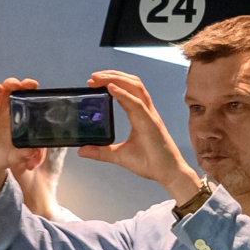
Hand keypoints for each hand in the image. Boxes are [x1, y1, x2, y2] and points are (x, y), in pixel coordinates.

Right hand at [0, 80, 45, 212]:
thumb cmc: (2, 156)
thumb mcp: (13, 158)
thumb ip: (22, 155)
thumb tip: (30, 151)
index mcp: (22, 119)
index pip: (30, 102)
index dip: (35, 95)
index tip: (39, 92)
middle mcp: (10, 110)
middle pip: (19, 91)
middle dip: (24, 85)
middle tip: (28, 85)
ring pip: (5, 89)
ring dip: (10, 83)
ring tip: (12, 85)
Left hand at [79, 71, 202, 205]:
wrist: (168, 173)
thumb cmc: (151, 162)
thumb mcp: (119, 156)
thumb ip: (101, 152)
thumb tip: (82, 150)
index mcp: (140, 115)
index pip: (126, 91)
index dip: (111, 82)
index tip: (93, 83)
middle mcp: (146, 111)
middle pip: (131, 83)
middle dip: (112, 75)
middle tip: (93, 77)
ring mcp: (149, 115)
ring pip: (135, 87)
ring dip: (116, 79)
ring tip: (99, 78)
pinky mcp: (150, 123)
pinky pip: (136, 104)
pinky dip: (123, 94)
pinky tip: (111, 89)